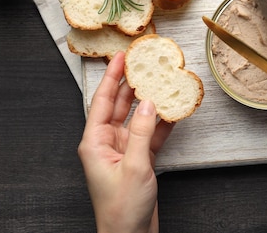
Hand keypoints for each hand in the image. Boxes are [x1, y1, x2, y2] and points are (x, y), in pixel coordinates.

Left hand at [78, 51, 174, 232]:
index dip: (112, 77)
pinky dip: (161, 124)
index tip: (120, 57)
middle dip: (130, 84)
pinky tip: (172, 112)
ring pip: (136, 118)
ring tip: (158, 81)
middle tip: (142, 63)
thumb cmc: (122, 208)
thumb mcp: (134, 166)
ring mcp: (123, 151)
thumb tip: (148, 103)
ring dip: (148, 102)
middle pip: (119, 105)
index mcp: (94, 142)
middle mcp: (107, 143)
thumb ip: (141, 132)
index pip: (103, 101)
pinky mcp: (138, 159)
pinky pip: (150, 134)